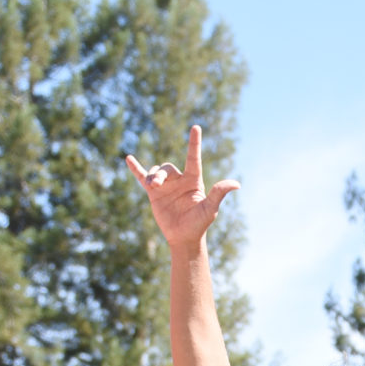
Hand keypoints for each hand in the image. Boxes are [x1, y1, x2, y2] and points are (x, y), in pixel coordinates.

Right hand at [127, 127, 239, 250]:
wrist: (183, 237)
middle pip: (167, 167)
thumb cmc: (199, 224)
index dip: (194, 143)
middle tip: (156, 185)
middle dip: (160, 174)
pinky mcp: (154, 193)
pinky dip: (136, 169)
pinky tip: (128, 159)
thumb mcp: (210, 209)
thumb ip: (219, 194)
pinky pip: (143, 177)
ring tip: (151, 186)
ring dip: (152, 176)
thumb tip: (236, 184)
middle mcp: (179, 180)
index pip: (193, 158)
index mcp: (193, 180)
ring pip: (156, 172)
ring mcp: (166, 186)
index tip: (196, 127)